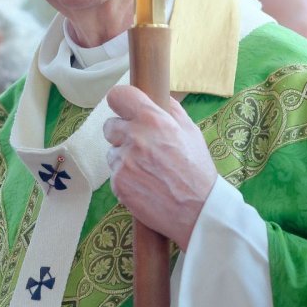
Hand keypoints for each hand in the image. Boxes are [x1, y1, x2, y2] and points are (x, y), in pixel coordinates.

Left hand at [104, 85, 217, 250]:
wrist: (197, 210)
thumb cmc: (197, 170)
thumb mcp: (191, 132)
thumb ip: (172, 110)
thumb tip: (159, 96)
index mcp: (153, 120)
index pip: (118, 96)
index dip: (121, 102)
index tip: (124, 108)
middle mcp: (135, 137)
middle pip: (109, 125)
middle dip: (122, 133)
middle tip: (141, 146)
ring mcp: (123, 161)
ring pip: (112, 151)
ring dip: (124, 157)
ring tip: (148, 170)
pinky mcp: (117, 183)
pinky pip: (114, 173)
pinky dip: (125, 177)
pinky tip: (144, 184)